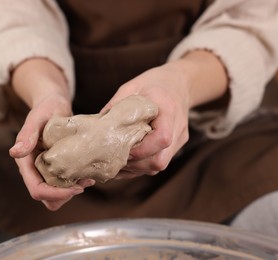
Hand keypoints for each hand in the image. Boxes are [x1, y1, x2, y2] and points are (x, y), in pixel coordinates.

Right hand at [8, 58, 94, 210]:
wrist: (54, 106)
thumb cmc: (46, 108)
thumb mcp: (37, 118)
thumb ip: (27, 135)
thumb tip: (14, 153)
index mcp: (26, 162)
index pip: (37, 190)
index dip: (55, 194)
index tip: (77, 188)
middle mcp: (34, 170)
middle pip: (47, 198)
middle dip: (65, 195)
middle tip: (85, 182)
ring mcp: (46, 171)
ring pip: (56, 196)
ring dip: (71, 192)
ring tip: (88, 178)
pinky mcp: (57, 169)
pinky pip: (64, 186)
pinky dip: (76, 184)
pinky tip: (88, 174)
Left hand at [102, 50, 227, 178]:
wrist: (180, 83)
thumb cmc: (155, 83)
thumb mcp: (133, 86)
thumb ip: (117, 104)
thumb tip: (97, 123)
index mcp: (168, 109)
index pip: (162, 138)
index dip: (141, 150)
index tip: (123, 148)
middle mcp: (177, 127)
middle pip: (161, 160)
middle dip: (136, 164)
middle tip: (117, 158)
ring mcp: (179, 138)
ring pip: (159, 165)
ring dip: (138, 167)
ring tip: (120, 160)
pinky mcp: (176, 145)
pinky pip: (159, 162)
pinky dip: (142, 165)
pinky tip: (128, 161)